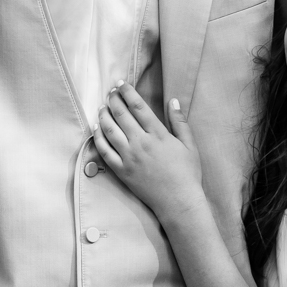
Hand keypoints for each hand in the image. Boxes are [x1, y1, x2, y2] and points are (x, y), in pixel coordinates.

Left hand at [93, 83, 203, 222]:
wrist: (178, 202)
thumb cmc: (187, 173)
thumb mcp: (189, 145)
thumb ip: (180, 122)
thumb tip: (173, 100)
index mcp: (158, 134)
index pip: (138, 106)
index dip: (127, 92)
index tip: (120, 83)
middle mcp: (140, 142)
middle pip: (121, 114)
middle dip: (114, 100)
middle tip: (110, 92)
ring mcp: (129, 157)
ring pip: (110, 130)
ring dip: (104, 115)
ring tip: (102, 107)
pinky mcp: (121, 170)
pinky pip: (105, 151)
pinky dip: (99, 137)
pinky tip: (97, 129)